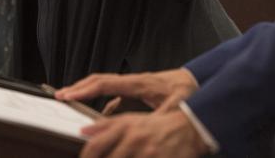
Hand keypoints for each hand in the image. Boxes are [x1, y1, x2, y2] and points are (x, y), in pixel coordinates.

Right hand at [56, 68, 197, 111]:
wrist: (200, 80)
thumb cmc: (190, 91)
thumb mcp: (178, 107)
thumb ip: (160, 117)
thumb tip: (147, 129)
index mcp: (141, 83)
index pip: (107, 83)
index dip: (86, 89)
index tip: (69, 95)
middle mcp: (135, 81)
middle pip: (100, 80)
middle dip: (79, 87)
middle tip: (61, 96)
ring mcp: (136, 84)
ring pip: (106, 85)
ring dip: (89, 92)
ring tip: (74, 102)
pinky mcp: (139, 90)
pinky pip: (116, 92)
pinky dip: (103, 99)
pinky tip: (101, 113)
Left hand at [80, 111, 207, 157]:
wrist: (190, 127)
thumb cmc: (158, 125)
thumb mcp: (132, 120)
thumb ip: (106, 125)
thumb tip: (84, 131)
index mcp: (125, 128)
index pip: (95, 146)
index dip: (86, 157)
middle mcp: (135, 141)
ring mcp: (149, 154)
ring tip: (131, 157)